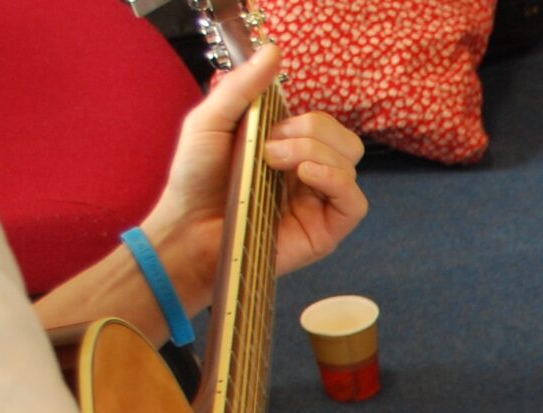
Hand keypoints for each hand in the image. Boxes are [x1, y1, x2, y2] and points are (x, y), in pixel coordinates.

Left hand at [143, 44, 368, 312]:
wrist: (187, 229)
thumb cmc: (194, 180)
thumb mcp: (210, 120)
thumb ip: (244, 87)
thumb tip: (274, 50)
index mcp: (288, 149)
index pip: (322, 124)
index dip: (302, 120)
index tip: (265, 131)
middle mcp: (309, 175)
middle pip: (345, 140)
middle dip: (312, 133)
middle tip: (270, 149)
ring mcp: (320, 203)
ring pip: (351, 164)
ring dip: (315, 153)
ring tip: (276, 164)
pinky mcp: (326, 231)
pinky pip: (355, 202)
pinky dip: (337, 180)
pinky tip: (307, 175)